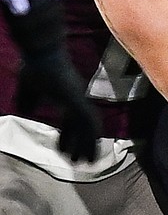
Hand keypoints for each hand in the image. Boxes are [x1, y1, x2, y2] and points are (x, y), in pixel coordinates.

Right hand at [16, 45, 99, 161]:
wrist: (41, 52)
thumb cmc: (35, 67)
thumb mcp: (29, 90)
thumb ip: (29, 101)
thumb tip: (28, 111)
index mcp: (66, 97)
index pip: (70, 122)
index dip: (68, 138)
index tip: (64, 152)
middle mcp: (76, 99)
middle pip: (82, 127)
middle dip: (80, 146)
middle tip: (79, 163)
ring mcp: (79, 98)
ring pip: (89, 127)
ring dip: (88, 145)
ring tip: (85, 163)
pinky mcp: (78, 98)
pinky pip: (89, 121)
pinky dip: (91, 136)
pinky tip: (91, 149)